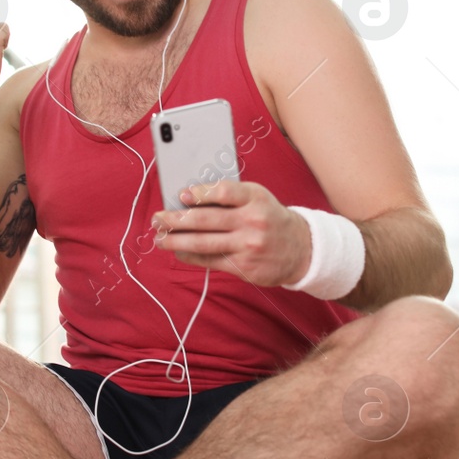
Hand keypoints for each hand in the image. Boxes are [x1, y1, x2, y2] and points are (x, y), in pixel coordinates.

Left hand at [150, 179, 311, 286]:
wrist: (301, 249)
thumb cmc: (270, 218)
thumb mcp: (257, 198)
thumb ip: (229, 197)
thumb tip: (189, 200)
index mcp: (255, 198)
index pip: (223, 192)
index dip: (200, 193)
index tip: (181, 195)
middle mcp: (252, 221)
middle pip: (206, 220)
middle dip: (176, 220)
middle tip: (157, 219)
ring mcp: (248, 245)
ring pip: (204, 243)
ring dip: (176, 241)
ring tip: (160, 238)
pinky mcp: (244, 266)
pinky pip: (210, 260)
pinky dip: (190, 256)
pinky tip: (179, 252)